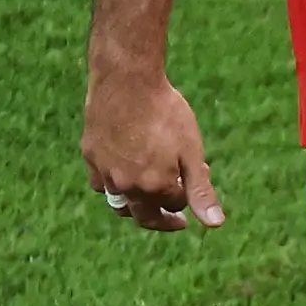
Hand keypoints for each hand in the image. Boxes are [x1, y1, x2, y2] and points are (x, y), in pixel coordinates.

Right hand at [83, 71, 225, 231]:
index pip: (173, 205)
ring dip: (136, 205)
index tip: (197, 178)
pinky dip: (113, 186)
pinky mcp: (90, 156)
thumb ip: (200, 191)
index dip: (186, 196)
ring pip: (119, 202)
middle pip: (144, 215)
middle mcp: (126, 186)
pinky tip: (122, 176)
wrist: (128, 81)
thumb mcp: (191, 151)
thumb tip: (215, 224)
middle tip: (176, 218)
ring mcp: (104, 173)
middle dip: (162, 218)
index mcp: (154, 187)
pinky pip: (101, 183)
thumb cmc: (166, 113)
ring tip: (148, 198)